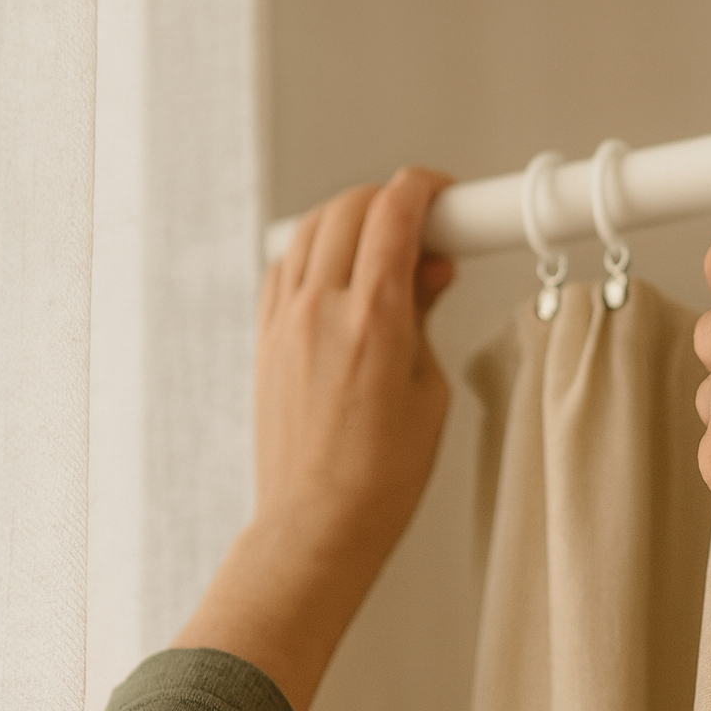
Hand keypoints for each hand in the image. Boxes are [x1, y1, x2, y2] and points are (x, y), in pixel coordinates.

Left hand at [173, 167, 455, 710]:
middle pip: (349, 206)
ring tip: (383, 244)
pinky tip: (342, 273)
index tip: (444, 194)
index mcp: (373, 320)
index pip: (394, 212)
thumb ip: (423, 314)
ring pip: (311, 228)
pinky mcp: (266, 338)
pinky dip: (316, 250)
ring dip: (349, 217)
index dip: (424, 188)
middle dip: (389, 198)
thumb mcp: (428, 388)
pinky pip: (285, 265)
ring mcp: (285, 321)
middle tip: (423, 222)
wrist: (318, 522)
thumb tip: (429, 268)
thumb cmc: (381, 475)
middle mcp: (321, 310)